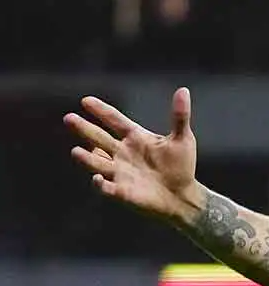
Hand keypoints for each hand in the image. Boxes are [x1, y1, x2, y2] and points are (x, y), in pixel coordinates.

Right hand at [64, 87, 203, 221]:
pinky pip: (107, 188)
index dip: (101, 111)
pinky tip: (97, 179)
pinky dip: (101, 184)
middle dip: (84, 129)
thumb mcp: (183, 139)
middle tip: (69, 118)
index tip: (86, 101)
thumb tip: (183, 90)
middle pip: (99, 138)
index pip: (114, 120)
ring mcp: (120, 172)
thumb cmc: (181, 165)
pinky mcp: (123, 191)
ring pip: (98, 162)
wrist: (183, 195)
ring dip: (87, 158)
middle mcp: (122, 152)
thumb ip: (179, 116)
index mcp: (135, 137)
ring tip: (75, 151)